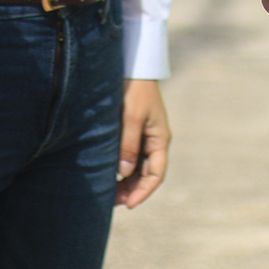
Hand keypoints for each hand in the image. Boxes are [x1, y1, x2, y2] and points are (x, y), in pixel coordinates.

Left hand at [117, 78, 170, 208]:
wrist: (134, 65)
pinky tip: (108, 173)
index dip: (143, 191)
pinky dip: (121, 167)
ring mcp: (144, 135)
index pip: (156, 174)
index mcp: (159, 138)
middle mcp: (154, 139)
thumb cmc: (134, 89)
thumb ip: (129, 144)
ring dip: (126, 181)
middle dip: (132, 189)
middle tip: (112, 202)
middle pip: (146, 173)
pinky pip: (130, 155)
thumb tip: (125, 173)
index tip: (128, 204)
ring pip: (138, 166)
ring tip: (109, 192)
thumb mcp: (131, 117)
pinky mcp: (133, 129)